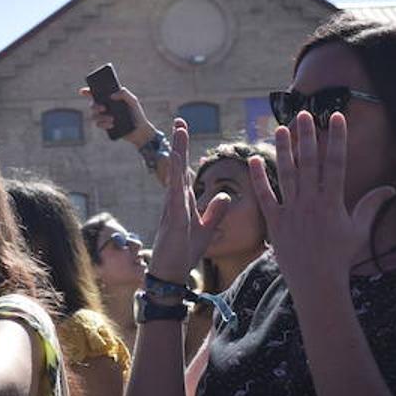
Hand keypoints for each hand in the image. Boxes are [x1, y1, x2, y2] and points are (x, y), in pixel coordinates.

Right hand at [80, 86, 155, 145]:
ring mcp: (104, 116)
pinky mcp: (105, 126)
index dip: (87, 91)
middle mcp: (105, 106)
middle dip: (94, 105)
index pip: (96, 93)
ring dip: (101, 117)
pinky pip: (98, 124)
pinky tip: (112, 125)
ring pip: (94, 115)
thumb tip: (111, 95)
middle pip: (92, 104)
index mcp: (110, 98)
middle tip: (104, 108)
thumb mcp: (133, 101)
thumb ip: (124, 93)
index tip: (83, 91)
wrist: (139, 130)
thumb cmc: (136, 113)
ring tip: (112, 119)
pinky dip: (104, 124)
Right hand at [149, 120, 230, 282]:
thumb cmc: (184, 252)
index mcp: (183, 202)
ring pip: (174, 176)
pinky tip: (178, 168)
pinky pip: (175, 197)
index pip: (184, 171)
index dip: (185, 151)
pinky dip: (176, 181)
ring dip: (176, 154)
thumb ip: (215, 212)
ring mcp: (172, 209)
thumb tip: (225, 195)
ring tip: (178, 134)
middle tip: (180, 121)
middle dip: (179, 144)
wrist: (170, 275)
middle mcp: (175, 201)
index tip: (184, 131)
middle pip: (177, 167)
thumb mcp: (206, 229)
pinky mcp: (173, 221)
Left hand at [249, 112, 395, 291]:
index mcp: (332, 202)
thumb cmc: (340, 258)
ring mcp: (291, 211)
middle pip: (308, 163)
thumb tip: (390, 189)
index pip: (336, 163)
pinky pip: (265, 196)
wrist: (317, 283)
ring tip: (279, 128)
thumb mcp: (359, 231)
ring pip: (286, 174)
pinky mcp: (275, 222)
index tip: (336, 117)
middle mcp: (311, 203)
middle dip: (307, 136)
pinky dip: (259, 178)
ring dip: (282, 150)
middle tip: (303, 114)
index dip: (336, 138)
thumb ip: (371, 206)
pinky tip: (253, 159)